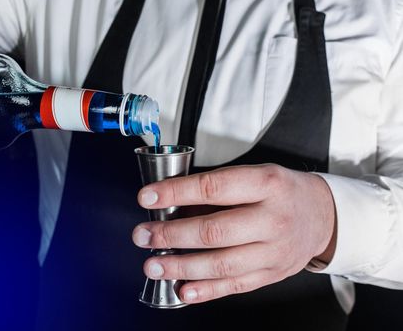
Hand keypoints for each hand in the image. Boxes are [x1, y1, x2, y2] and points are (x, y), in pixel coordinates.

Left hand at [132, 164, 336, 303]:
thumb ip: (217, 188)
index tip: (148, 196)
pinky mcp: (271, 274)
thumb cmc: (282, 191)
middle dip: (171, 235)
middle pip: (214, 231)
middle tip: (144, 236)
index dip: (176, 193)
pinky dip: (206, 290)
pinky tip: (183, 289)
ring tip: (154, 265)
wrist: (322, 215)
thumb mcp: (255, 175)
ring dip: (181, 266)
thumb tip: (171, 202)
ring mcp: (274, 251)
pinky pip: (235, 285)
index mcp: (267, 184)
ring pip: (221, 264)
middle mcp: (272, 219)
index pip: (213, 187)